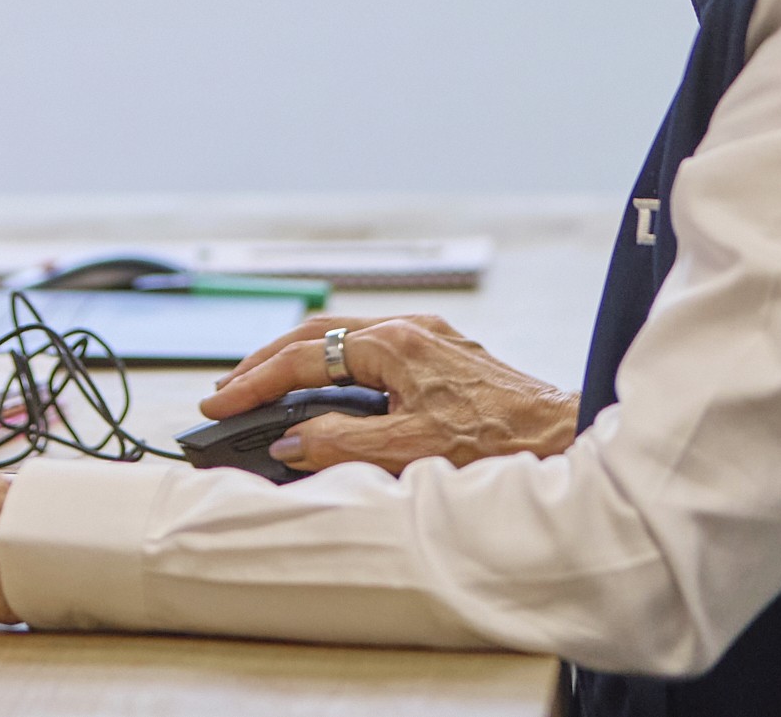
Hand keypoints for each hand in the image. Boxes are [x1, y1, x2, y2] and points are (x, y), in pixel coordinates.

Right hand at [202, 314, 577, 476]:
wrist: (561, 437)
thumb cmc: (496, 443)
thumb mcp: (406, 451)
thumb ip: (338, 444)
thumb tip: (289, 441)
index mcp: (395, 343)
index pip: (304, 358)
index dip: (255, 383)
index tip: (219, 402)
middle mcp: (411, 328)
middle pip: (318, 334)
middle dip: (267, 360)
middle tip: (229, 386)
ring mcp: (430, 337)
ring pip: (346, 336)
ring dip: (301, 359)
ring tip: (266, 384)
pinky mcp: (445, 353)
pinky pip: (373, 347)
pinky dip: (337, 364)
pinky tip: (330, 385)